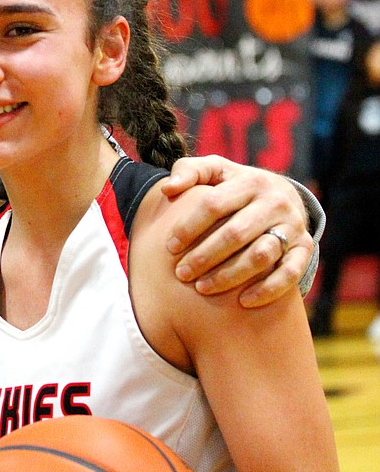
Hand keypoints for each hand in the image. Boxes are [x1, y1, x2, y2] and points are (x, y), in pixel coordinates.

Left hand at [160, 155, 310, 306]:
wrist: (283, 193)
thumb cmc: (235, 185)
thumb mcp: (214, 170)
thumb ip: (188, 171)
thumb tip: (167, 188)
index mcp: (249, 182)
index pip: (214, 204)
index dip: (189, 227)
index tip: (170, 247)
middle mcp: (274, 203)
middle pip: (236, 233)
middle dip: (205, 256)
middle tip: (182, 273)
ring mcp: (292, 226)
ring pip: (261, 255)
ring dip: (230, 275)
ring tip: (202, 288)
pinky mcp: (304, 248)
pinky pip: (290, 272)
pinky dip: (268, 289)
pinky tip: (244, 302)